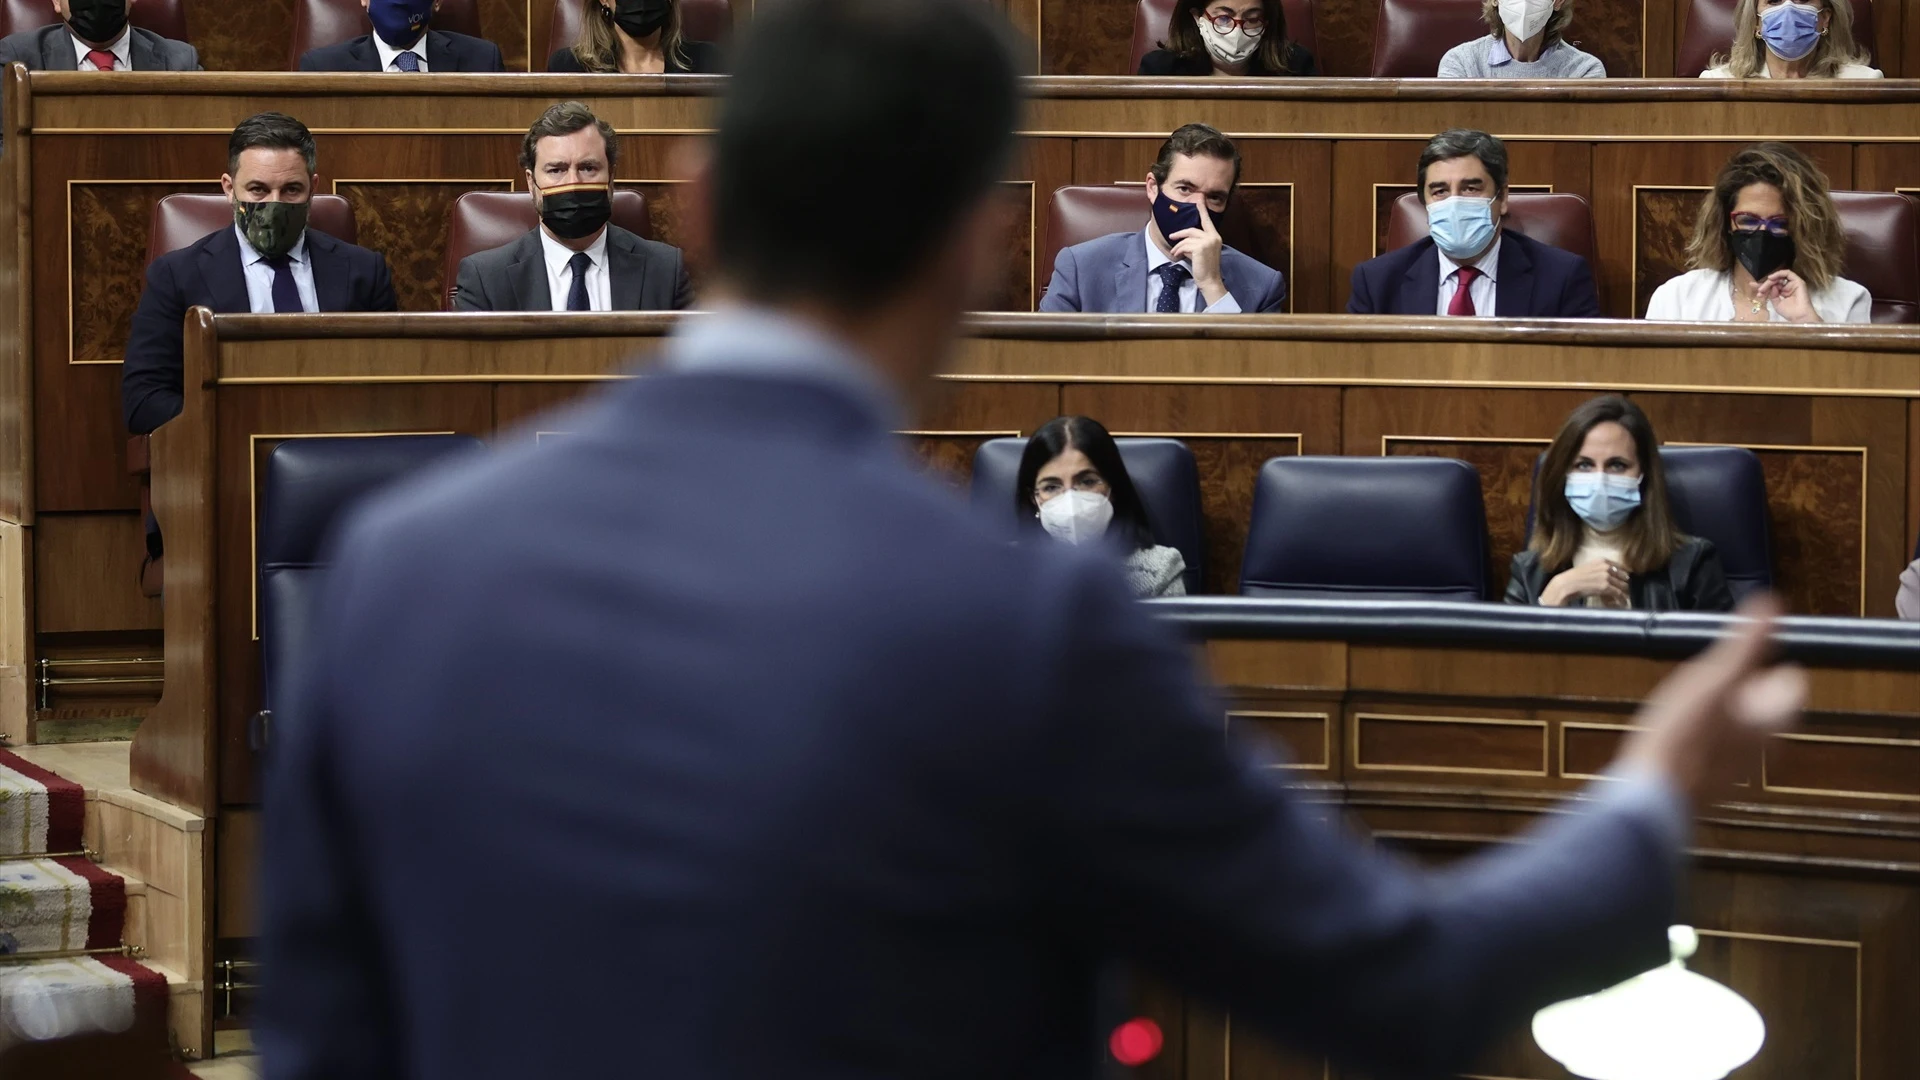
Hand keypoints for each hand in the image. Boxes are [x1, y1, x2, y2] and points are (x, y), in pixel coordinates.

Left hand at [1169, 201, 1227, 305]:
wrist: (1210, 281)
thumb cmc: (1205, 268)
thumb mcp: (1202, 252)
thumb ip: (1197, 242)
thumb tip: (1184, 238)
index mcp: (1215, 237)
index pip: (1207, 221)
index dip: (1202, 210)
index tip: (1199, 199)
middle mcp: (1213, 237)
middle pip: (1192, 230)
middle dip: (1180, 234)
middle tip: (1171, 237)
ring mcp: (1208, 241)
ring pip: (1187, 238)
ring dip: (1178, 246)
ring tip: (1175, 253)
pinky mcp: (1200, 247)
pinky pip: (1185, 245)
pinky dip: (1178, 250)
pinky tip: (1177, 255)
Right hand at [1540, 558, 1628, 607]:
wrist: (1565, 585)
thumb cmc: (1573, 578)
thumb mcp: (1588, 569)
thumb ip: (1599, 570)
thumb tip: (1608, 577)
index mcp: (1602, 560)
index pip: (1620, 566)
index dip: (1622, 575)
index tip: (1623, 580)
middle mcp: (1606, 567)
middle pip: (1623, 576)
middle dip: (1624, 584)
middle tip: (1624, 591)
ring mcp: (1607, 576)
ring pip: (1623, 585)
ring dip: (1624, 593)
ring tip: (1623, 598)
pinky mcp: (1606, 586)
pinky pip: (1619, 594)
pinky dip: (1622, 599)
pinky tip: (1623, 603)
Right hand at [1615, 596, 1804, 805]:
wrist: (1651, 792)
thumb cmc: (1684, 733)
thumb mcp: (1713, 676)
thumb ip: (1745, 642)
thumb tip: (1772, 601)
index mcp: (1772, 719)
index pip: (1793, 687)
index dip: (1775, 667)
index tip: (1754, 656)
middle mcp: (1763, 747)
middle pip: (1770, 711)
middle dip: (1754, 691)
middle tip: (1728, 673)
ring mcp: (1737, 769)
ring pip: (1745, 732)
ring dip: (1730, 714)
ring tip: (1703, 698)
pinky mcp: (1710, 783)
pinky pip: (1720, 751)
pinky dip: (1710, 737)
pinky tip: (1684, 731)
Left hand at [1758, 269, 1818, 322]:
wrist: (1798, 315)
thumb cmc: (1789, 312)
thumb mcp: (1776, 303)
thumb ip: (1772, 294)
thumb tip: (1770, 287)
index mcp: (1783, 292)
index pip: (1772, 286)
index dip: (1762, 286)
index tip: (1752, 285)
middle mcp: (1788, 287)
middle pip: (1774, 282)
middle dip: (1765, 285)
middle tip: (1759, 290)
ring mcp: (1793, 284)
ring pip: (1779, 278)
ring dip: (1770, 281)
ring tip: (1763, 288)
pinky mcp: (1798, 281)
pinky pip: (1788, 273)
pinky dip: (1778, 274)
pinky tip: (1771, 278)